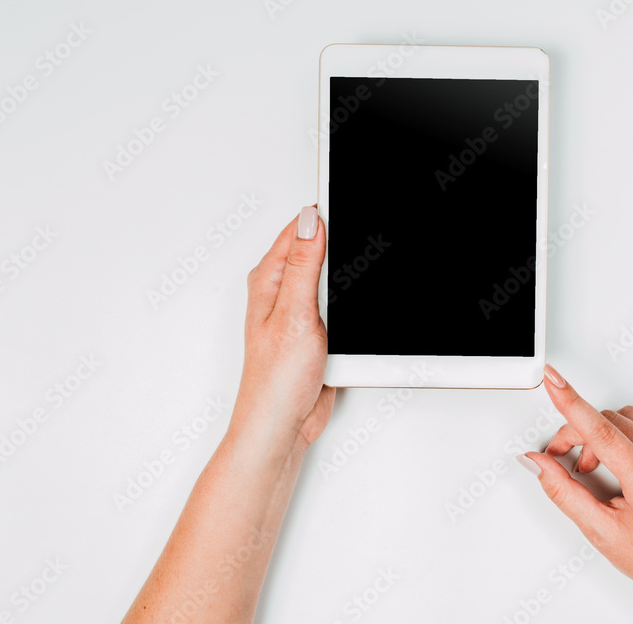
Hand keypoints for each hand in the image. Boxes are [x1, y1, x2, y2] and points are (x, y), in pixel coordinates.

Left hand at [229, 206, 334, 450]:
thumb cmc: (275, 380)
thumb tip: (310, 221)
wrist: (282, 425)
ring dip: (347, 282)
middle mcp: (281, 290)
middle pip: (319, 249)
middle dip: (341, 247)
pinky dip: (351, 307)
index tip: (351, 208)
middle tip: (363, 245)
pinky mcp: (317, 331)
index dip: (326, 216)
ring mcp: (299, 310)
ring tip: (357, 285)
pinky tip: (354, 314)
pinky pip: (340, 306)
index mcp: (269, 278)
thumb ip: (303, 265)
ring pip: (333, 279)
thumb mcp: (293, 314)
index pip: (300, 229)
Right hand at [518, 365, 632, 623]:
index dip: (571, 403)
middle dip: (582, 436)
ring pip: (631, 416)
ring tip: (604, 465)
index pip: (601, 432)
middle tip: (573, 462)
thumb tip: (537, 462)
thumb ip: (562, 491)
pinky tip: (631, 451)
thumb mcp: (598, 531)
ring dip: (608, 433)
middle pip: (610, 421)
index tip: (554, 380)